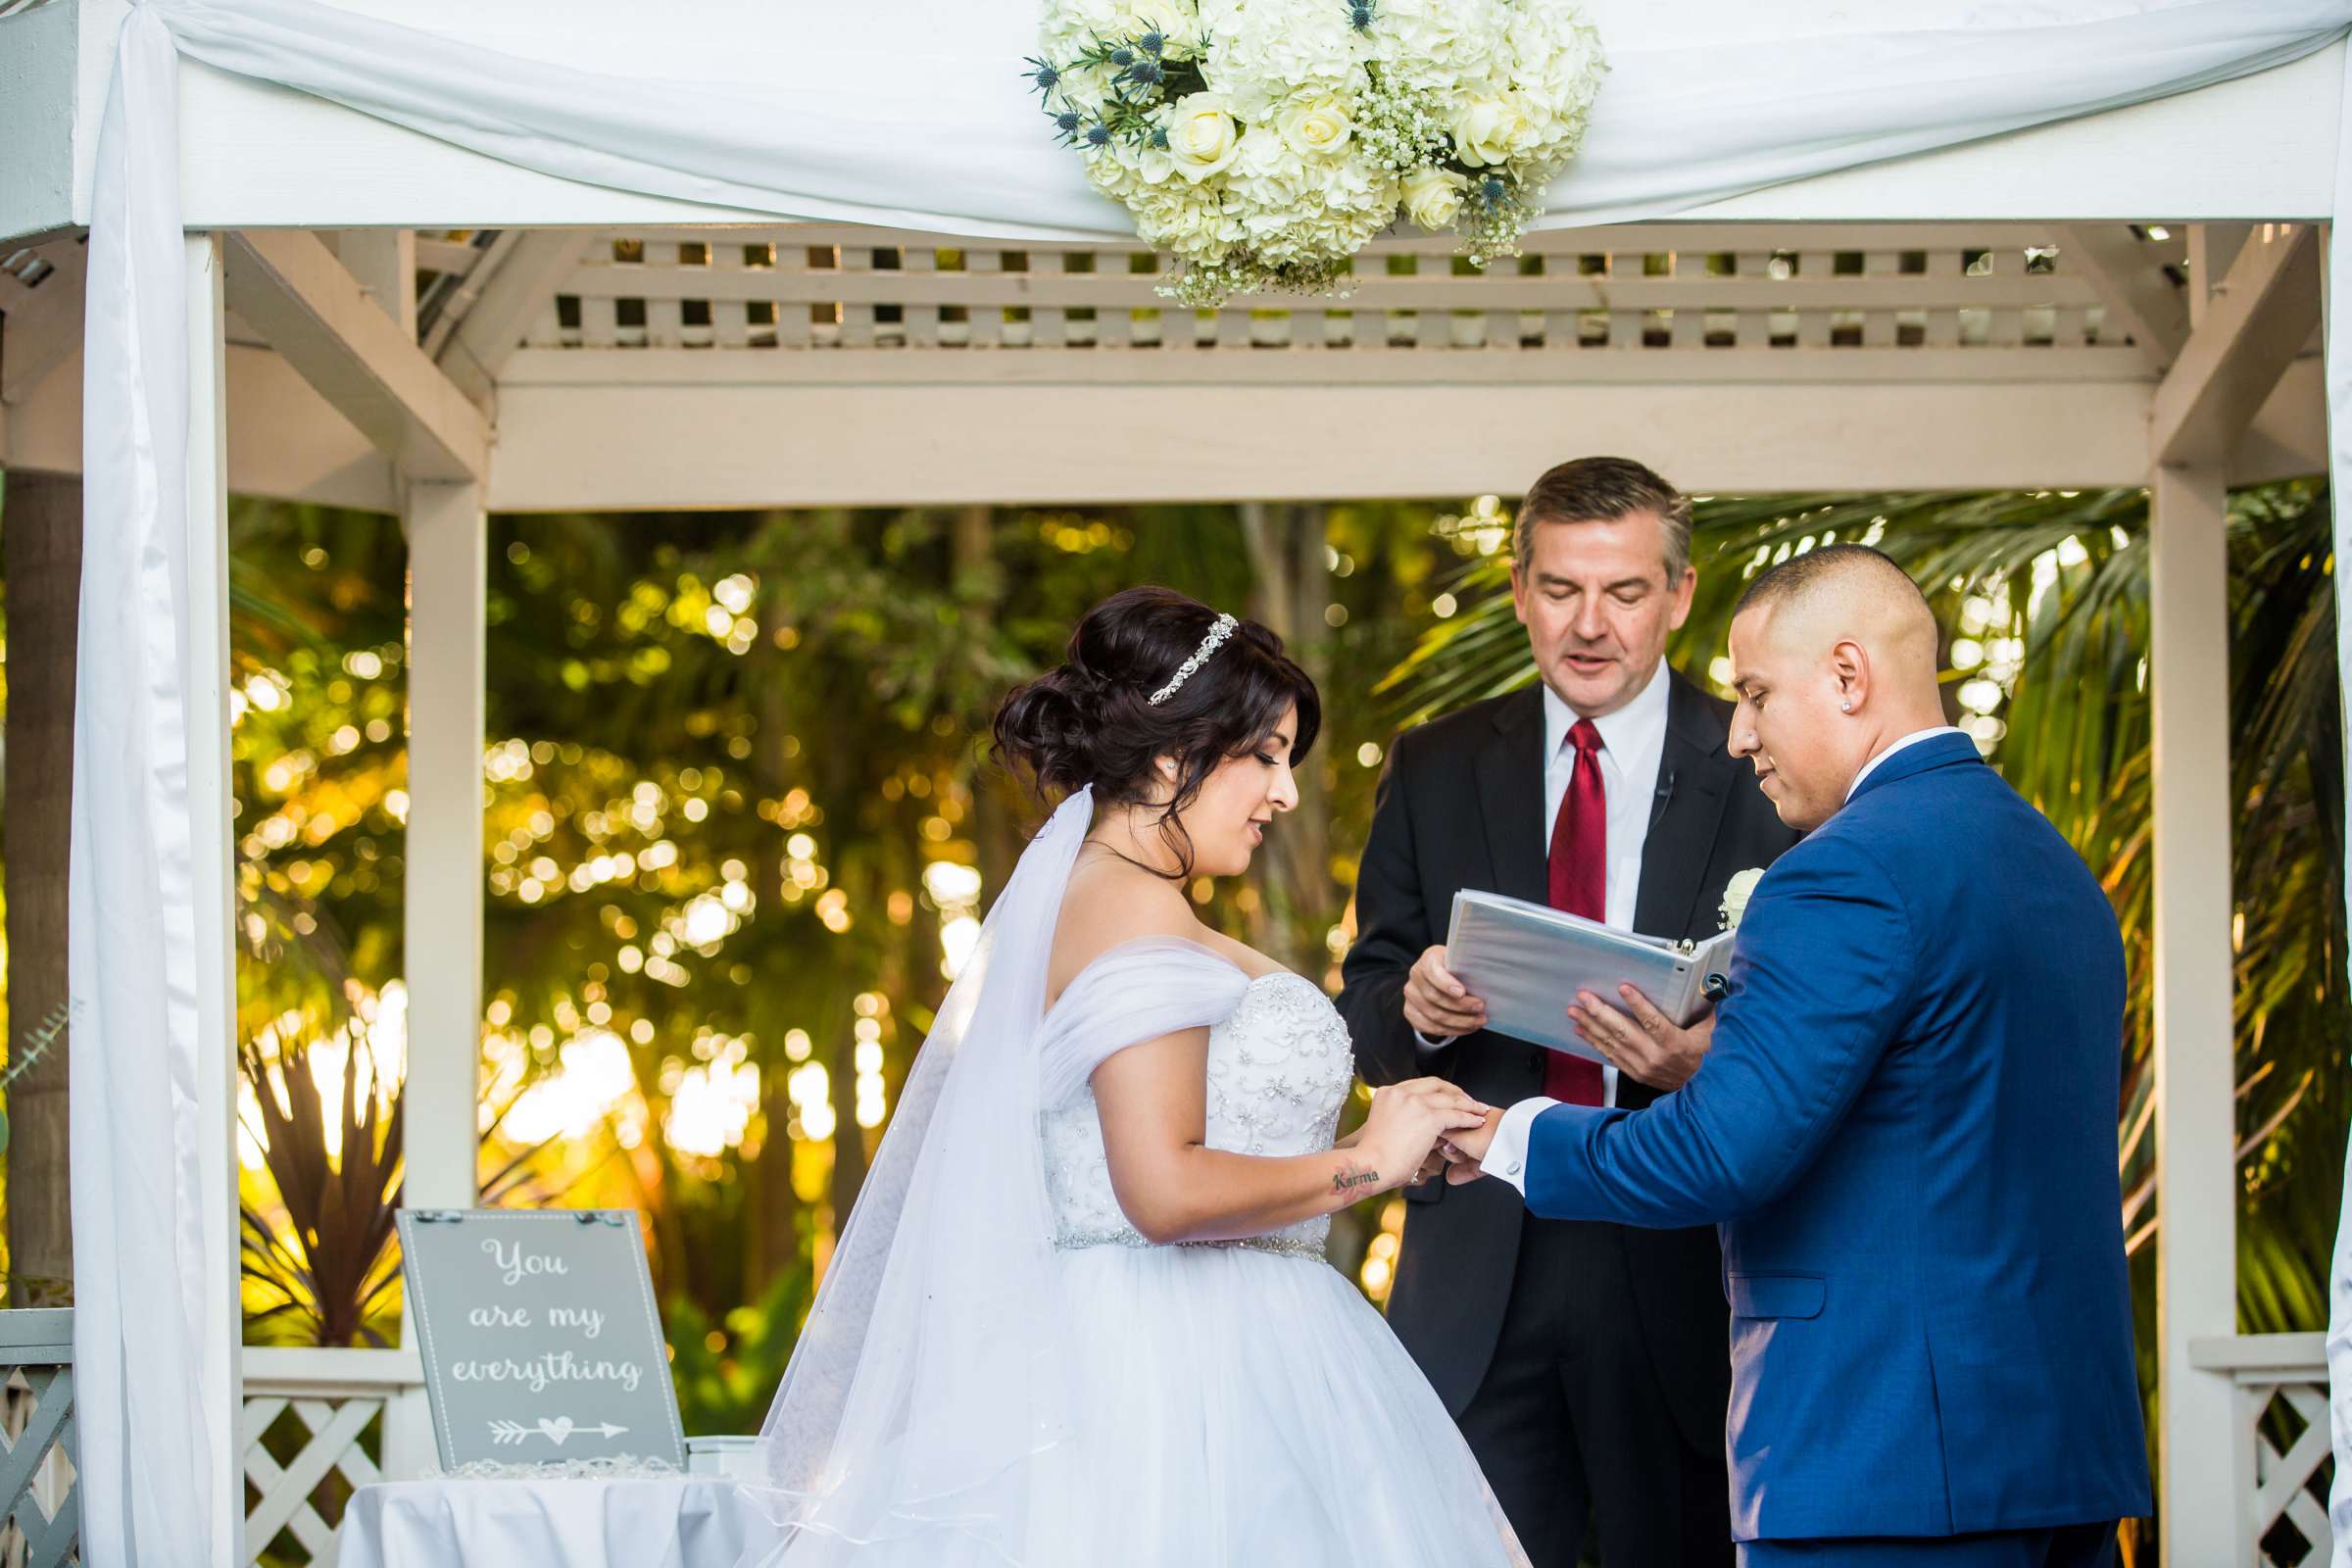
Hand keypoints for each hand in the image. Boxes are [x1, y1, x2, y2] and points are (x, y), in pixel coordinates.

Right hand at [1358, 1077, 1490, 1191]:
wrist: (1369, 1166)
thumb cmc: (1374, 1157)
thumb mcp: (1383, 1127)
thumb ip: (1399, 1118)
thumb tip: (1418, 1127)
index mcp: (1387, 1093)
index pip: (1419, 1085)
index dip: (1438, 1090)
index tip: (1448, 1096)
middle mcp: (1400, 1093)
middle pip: (1436, 1084)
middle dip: (1455, 1092)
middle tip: (1469, 1101)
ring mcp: (1414, 1103)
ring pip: (1449, 1098)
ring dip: (1468, 1104)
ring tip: (1479, 1110)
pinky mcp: (1428, 1117)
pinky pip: (1456, 1115)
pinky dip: (1469, 1118)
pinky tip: (1477, 1122)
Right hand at [1402, 944, 1485, 1039]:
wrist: (1441, 978)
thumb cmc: (1457, 969)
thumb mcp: (1463, 961)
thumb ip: (1471, 965)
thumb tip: (1492, 975)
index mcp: (1429, 958)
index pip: (1432, 970)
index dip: (1446, 983)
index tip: (1462, 992)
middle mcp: (1415, 976)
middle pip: (1434, 997)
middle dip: (1460, 1006)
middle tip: (1480, 1008)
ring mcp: (1411, 995)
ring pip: (1434, 1015)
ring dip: (1460, 1021)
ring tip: (1479, 1020)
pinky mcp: (1411, 1012)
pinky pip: (1431, 1027)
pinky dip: (1452, 1030)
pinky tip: (1467, 1027)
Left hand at [1570, 986, 1714, 1090]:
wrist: (1705, 1090)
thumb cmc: (1707, 1056)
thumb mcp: (1711, 1031)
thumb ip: (1703, 1010)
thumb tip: (1701, 986)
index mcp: (1676, 1044)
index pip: (1653, 1022)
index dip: (1637, 1004)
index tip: (1623, 987)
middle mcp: (1656, 1057)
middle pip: (1624, 1032)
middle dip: (1600, 1012)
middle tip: (1584, 997)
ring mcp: (1643, 1067)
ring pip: (1613, 1043)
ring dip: (1591, 1026)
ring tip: (1575, 1011)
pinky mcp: (1636, 1073)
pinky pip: (1611, 1056)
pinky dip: (1595, 1042)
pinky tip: (1583, 1031)